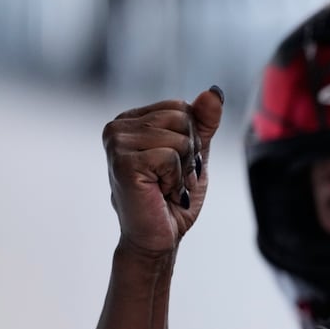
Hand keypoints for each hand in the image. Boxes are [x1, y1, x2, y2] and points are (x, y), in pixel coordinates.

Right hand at [102, 86, 222, 254]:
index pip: (181, 107)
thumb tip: (213, 91)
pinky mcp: (123, 162)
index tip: (176, 164)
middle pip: (182, 117)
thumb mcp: (195, 153)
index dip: (192, 138)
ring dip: (183, 168)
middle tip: (171, 177)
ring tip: (164, 185)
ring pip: (179, 137)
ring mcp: (116, 143)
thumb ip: (203, 122)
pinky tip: (159, 192)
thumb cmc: (174, 197)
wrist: (159, 237)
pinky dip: (175, 178)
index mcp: (131, 120)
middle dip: (190, 152)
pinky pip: (171, 155)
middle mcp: (117, 127)